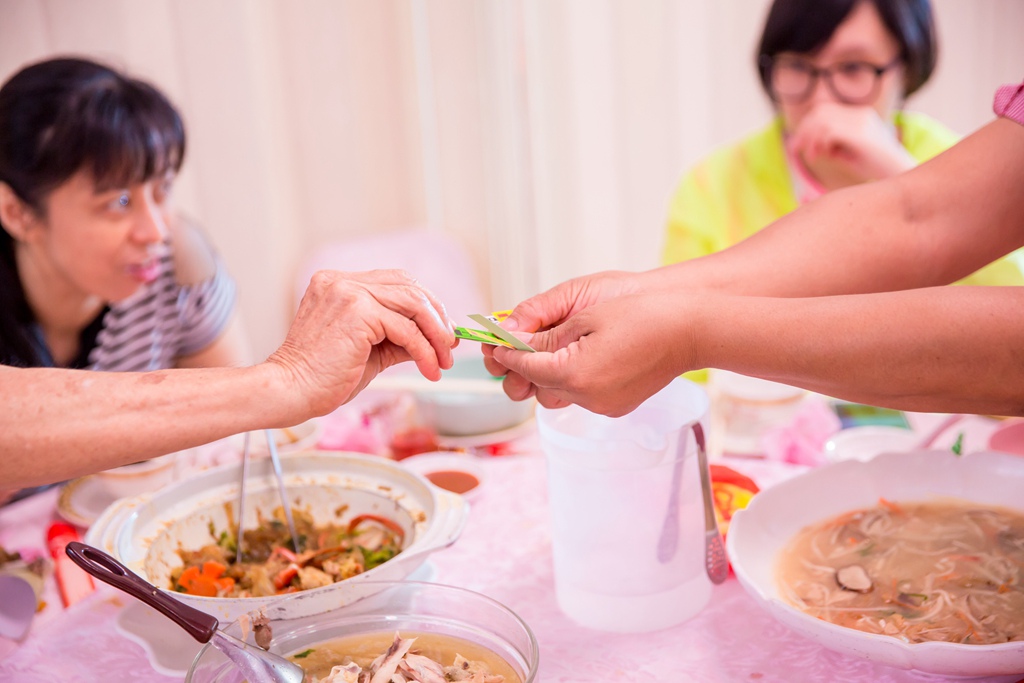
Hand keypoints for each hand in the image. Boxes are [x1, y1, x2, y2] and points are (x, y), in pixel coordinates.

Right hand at [267, 270, 454, 416]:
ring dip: (436, 334)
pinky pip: (406, 328)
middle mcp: (342, 280)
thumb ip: (399, 338)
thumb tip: (438, 339)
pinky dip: (424, 350)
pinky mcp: (357, 312)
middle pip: (409, 287)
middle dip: (437, 318)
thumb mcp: (370, 352)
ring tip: (444, 361)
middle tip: (450, 347)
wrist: (290, 392)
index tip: (444, 331)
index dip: (426, 304)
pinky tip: (429, 369)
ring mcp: (348, 292)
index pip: (397, 282)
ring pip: (413, 304)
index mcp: (338, 283)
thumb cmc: (323, 378)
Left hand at [481, 271, 644, 398]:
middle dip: (526, 364)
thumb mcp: (585, 316)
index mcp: (574, 374)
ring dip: (550, 373)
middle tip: (520, 342)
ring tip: (558, 346)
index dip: (507, 352)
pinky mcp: (616, 406)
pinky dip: (574, 378)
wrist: (690, 329)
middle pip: (537, 386)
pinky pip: (581, 395)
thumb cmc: (642, 314)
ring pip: (557, 393)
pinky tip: (584, 355)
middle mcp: (587, 397)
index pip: (524, 366)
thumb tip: (511, 342)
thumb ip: (544, 335)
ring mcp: (603, 406)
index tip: (494, 340)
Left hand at [788, 103, 915, 186]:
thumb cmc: (876, 168)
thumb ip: (833, 145)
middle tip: (795, 150)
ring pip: (822, 121)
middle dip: (803, 130)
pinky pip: (829, 132)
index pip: (825, 111)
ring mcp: (861, 123)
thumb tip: (813, 145)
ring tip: (810, 156)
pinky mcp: (861, 135)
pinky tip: (816, 157)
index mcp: (860, 115)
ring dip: (810, 138)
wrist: (900, 175)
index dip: (807, 126)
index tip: (799, 145)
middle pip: (820, 112)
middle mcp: (860, 115)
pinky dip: (817, 144)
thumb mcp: (850, 153)